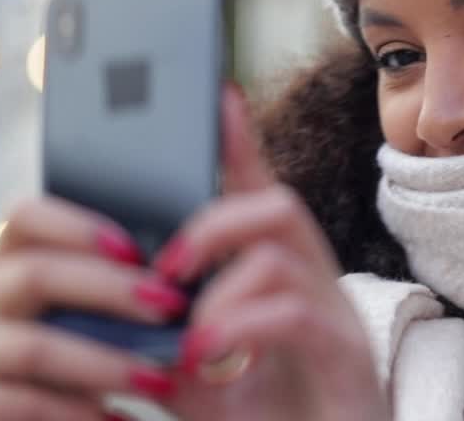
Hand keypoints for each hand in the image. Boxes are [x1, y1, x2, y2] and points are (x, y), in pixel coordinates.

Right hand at [0, 196, 188, 419]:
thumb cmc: (78, 371)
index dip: (78, 228)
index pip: (22, 217)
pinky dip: (80, 413)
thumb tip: (174, 284)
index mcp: (3, 264)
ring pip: (34, 347)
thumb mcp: (92, 325)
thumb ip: (115, 296)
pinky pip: (24, 403)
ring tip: (159, 380)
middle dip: (112, 290)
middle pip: (35, 275)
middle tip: (170, 308)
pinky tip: (121, 420)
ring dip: (106, 364)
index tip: (134, 252)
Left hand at [156, 84, 387, 420]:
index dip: (238, 143)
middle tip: (166, 268)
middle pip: (280, 204)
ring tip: (186, 336)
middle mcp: (318, 285)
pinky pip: (299, 315)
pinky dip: (243, 327)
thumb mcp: (197, 370)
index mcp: (281, 277)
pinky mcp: (350, 362)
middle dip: (214, 220)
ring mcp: (340, 320)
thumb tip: (113, 297)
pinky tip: (206, 359)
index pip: (261, 193)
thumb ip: (164, 329)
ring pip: (285, 252)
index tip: (214, 95)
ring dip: (221, 285)